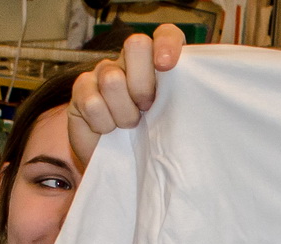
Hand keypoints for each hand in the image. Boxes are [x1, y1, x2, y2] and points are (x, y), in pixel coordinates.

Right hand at [68, 24, 185, 166]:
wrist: (123, 171)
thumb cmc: (151, 147)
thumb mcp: (173, 128)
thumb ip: (181, 106)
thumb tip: (197, 97)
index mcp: (158, 67)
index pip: (166, 35)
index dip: (167, 43)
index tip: (166, 65)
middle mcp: (131, 64)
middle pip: (136, 46)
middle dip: (143, 83)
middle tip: (146, 110)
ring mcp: (104, 74)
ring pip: (113, 78)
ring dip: (124, 113)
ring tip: (128, 127)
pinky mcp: (82, 91)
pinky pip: (92, 100)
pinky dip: (102, 123)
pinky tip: (107, 131)